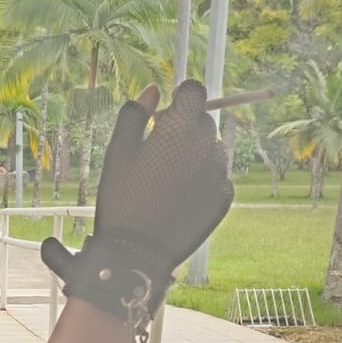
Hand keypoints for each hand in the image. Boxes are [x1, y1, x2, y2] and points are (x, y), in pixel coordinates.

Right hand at [94, 80, 233, 270]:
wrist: (138, 253)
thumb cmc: (122, 199)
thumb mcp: (117, 152)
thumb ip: (135, 115)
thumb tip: (153, 90)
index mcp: (180, 129)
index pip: (195, 92)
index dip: (181, 95)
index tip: (168, 109)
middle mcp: (207, 146)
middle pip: (203, 121)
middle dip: (184, 127)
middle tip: (158, 150)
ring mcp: (219, 173)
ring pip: (212, 148)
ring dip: (195, 153)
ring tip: (169, 177)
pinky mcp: (224, 197)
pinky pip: (217, 175)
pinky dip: (203, 177)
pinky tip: (180, 195)